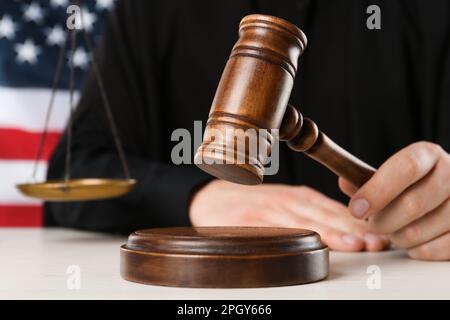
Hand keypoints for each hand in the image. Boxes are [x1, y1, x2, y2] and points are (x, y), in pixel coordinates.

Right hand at [190, 180, 389, 251]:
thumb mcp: (281, 202)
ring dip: (333, 233)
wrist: (211, 198)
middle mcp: (287, 201)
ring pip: (306, 223)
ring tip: (356, 244)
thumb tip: (343, 228)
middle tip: (377, 242)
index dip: (358, 223)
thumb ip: (307, 213)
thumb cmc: (251, 204)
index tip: (380, 235)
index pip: (334, 210)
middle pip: (325, 216)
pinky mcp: (250, 220)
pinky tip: (313, 244)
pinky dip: (297, 236)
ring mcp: (269, 210)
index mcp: (298, 198)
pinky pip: (277, 229)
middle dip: (353, 230)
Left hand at [340, 141, 449, 260]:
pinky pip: (433, 249)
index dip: (377, 191)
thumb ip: (364, 180)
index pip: (405, 168)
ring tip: (393, 229)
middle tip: (372, 223)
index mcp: (428, 155)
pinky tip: (411, 240)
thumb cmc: (411, 185)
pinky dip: (414, 249)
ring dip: (396, 237)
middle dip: (382, 220)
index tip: (356, 208)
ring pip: (419, 231)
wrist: (444, 194)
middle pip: (412, 204)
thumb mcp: (388, 175)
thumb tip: (345, 182)